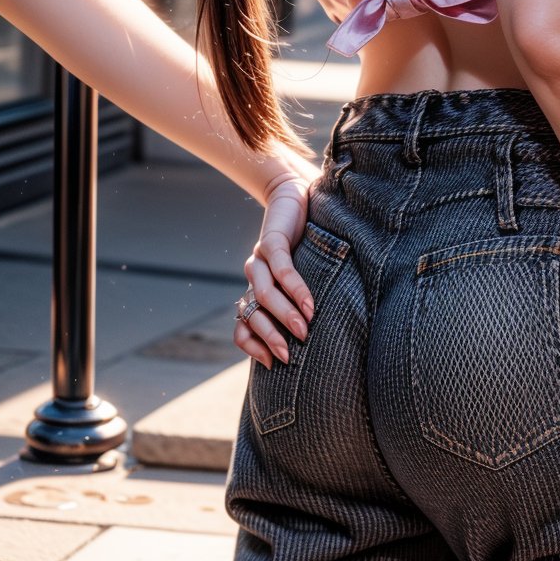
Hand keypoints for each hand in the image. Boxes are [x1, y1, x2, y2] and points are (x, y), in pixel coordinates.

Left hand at [234, 158, 321, 369]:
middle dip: (271, 338)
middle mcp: (253, 277)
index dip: (255, 347)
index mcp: (256, 291)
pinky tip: (309, 303)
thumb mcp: (301, 277)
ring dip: (285, 315)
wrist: (296, 195)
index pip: (243, 328)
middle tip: (290, 356)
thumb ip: (299, 301)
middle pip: (251, 316)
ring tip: (305, 329)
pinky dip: (295, 288)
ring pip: (264, 294)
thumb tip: (316, 336)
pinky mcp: (271, 240)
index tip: (275, 365)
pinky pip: (281, 269)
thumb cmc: (305, 243)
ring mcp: (260, 258)